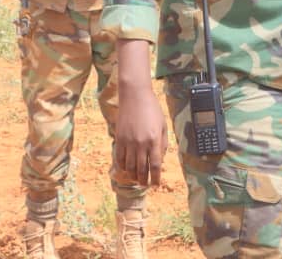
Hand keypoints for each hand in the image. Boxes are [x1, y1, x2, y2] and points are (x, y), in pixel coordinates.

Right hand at [114, 41, 167, 186]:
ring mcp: (129, 142)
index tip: (156, 184)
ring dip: (133, 176)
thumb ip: (163, 143)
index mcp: (154, 140)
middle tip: (145, 184)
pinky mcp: (119, 139)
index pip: (155, 165)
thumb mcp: (163, 125)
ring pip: (129, 166)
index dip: (155, 178)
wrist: (135, 96)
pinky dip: (122, 166)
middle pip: (142, 169)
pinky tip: (126, 169)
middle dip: (144, 180)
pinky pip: (119, 158)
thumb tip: (160, 159)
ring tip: (137, 179)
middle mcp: (141, 143)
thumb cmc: (152, 109)